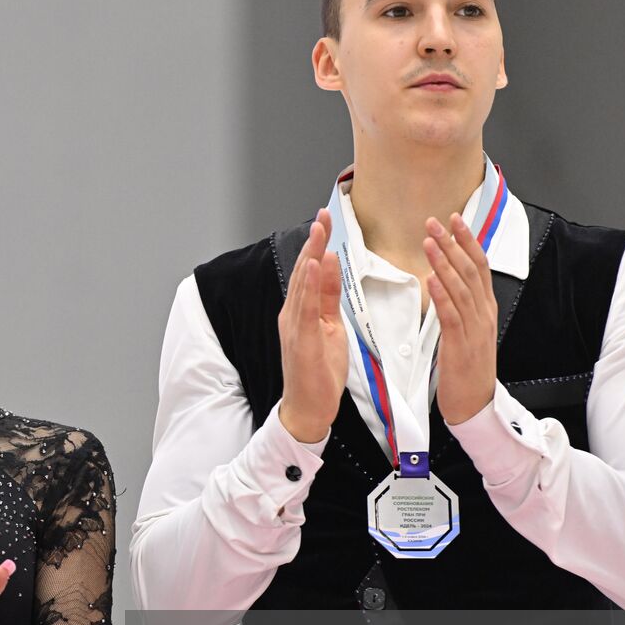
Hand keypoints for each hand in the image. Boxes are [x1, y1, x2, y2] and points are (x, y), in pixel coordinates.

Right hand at [278, 208, 348, 442]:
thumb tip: (331, 266)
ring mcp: (294, 326)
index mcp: (300, 311)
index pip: (310, 271)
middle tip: (322, 216)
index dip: (317, 244)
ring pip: (302, 284)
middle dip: (314, 242)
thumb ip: (328, 297)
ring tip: (319, 231)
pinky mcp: (300, 340)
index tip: (325, 221)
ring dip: (311, 255)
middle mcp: (293, 315)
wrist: (308, 408)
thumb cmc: (319, 373)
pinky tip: (313, 266)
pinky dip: (309, 285)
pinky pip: (305, 308)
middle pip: (304, 271)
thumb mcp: (331, 328)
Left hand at [424, 213, 497, 424]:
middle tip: (435, 222)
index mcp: (485, 309)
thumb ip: (460, 305)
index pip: (479, 266)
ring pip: (461, 289)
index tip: (455, 219)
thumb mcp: (468, 331)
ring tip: (429, 242)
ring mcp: (475, 329)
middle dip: (452, 243)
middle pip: (470, 271)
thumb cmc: (467, 368)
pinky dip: (442, 295)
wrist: (475, 404)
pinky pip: (451, 316)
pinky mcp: (461, 345)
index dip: (467, 241)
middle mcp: (483, 314)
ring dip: (444, 263)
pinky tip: (431, 279)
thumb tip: (445, 279)